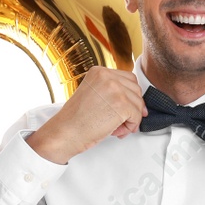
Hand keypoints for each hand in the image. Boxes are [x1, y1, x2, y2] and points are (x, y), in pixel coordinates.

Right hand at [26, 67, 145, 164]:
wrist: (66, 132)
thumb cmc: (76, 120)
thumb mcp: (93, 95)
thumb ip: (110, 92)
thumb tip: (135, 100)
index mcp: (99, 71)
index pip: (128, 78)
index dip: (131, 95)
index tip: (130, 107)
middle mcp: (107, 76)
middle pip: (136, 89)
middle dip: (134, 107)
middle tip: (123, 122)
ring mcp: (115, 89)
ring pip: (138, 103)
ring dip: (131, 118)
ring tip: (117, 128)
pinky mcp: (121, 104)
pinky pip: (137, 115)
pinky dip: (131, 126)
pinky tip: (118, 131)